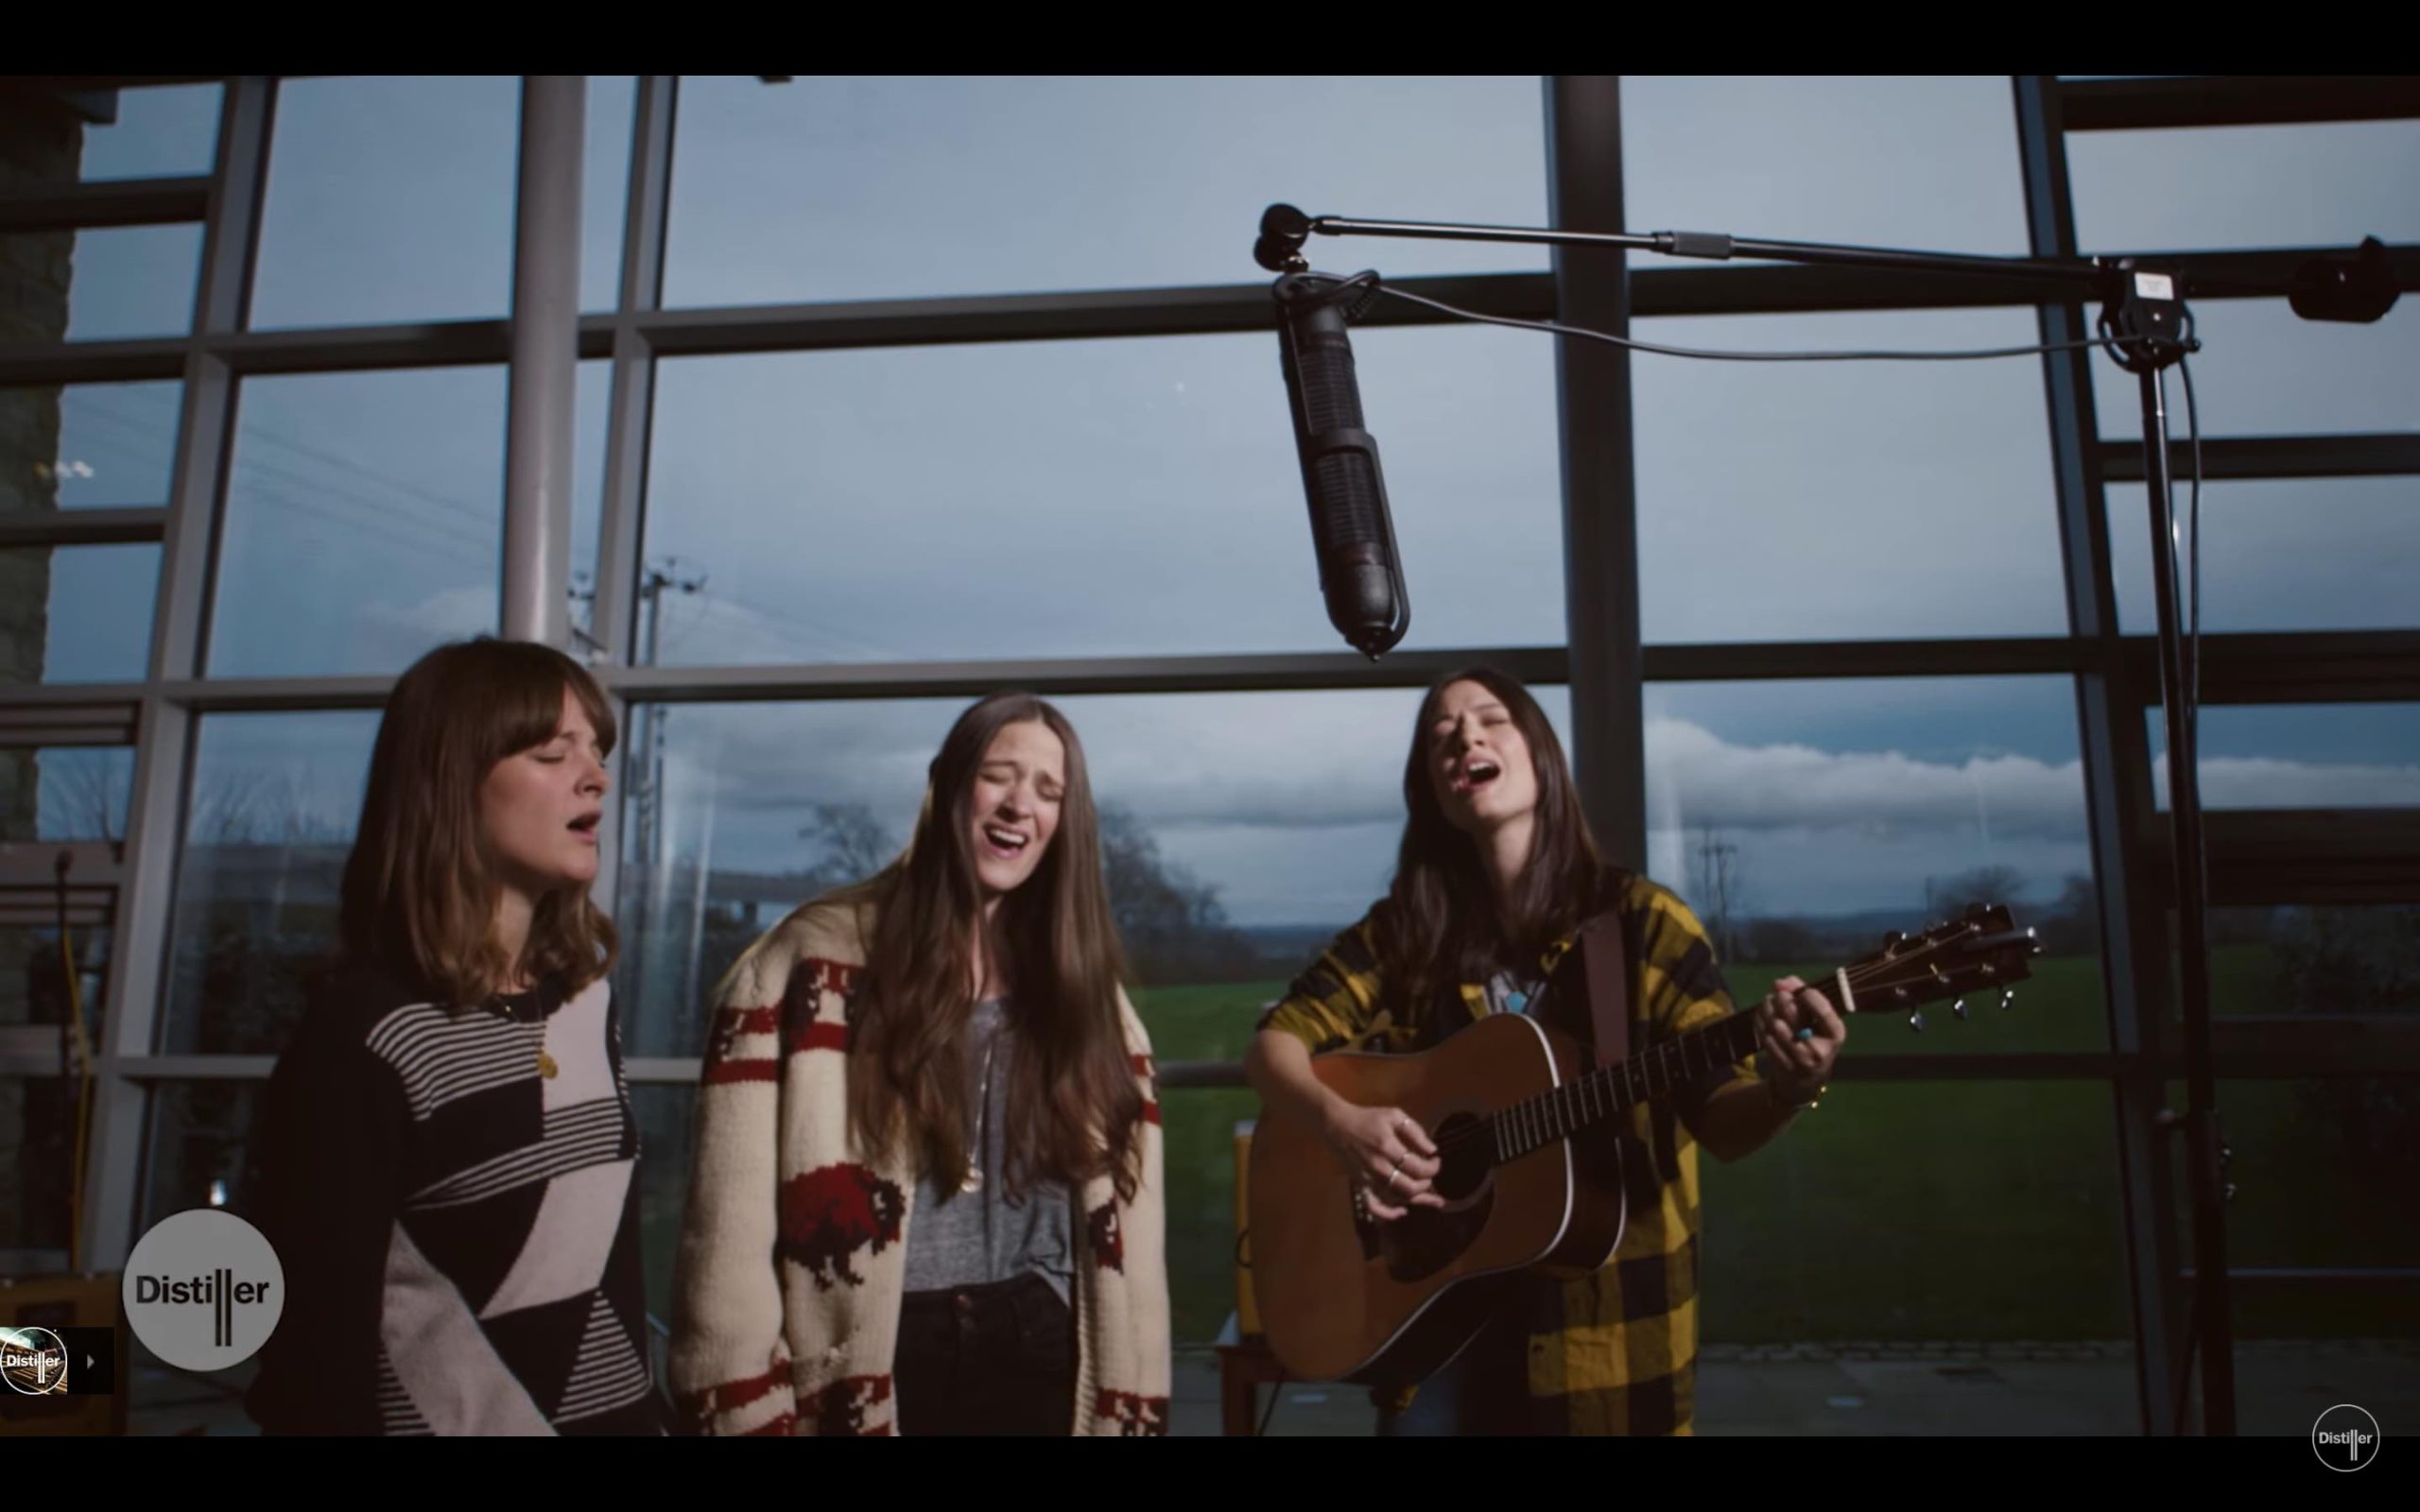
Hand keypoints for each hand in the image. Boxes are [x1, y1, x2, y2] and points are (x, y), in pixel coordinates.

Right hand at [1321, 1100, 1444, 1220]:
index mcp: (1387, 1147)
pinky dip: (1388, 1213)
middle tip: (1431, 1175)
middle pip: (1410, 1187)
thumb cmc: (1367, 1118)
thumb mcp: (1394, 1115)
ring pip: (1397, 1198)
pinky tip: (1402, 1212)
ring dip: (1418, 1199)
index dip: (1433, 1167)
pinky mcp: (1360, 1185)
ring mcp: (1368, 1179)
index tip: (1436, 1160)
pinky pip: (1374, 1206)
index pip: (1417, 1167)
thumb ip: (1415, 1132)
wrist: (1336, 1125)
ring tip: (1435, 1200)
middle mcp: (1378, 1167)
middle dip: (1427, 1184)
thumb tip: (1432, 1150)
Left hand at [1756, 975, 1845, 1106]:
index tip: (1801, 990)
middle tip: (1778, 992)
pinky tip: (1762, 1016)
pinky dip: (1760, 1023)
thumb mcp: (1818, 1020)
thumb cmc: (1813, 1040)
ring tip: (1768, 1002)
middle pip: (1795, 1017)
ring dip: (1768, 1009)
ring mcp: (1801, 1060)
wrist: (1805, 1080)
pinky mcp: (1783, 1065)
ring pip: (1776, 1026)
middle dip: (1783, 1000)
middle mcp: (1821, 1049)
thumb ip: (1803, 995)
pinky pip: (1766, 1038)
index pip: (1824, 1013)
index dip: (1809, 997)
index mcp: (1836, 1034)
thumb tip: (1783, 981)